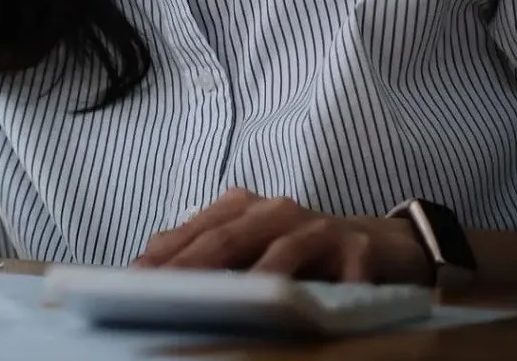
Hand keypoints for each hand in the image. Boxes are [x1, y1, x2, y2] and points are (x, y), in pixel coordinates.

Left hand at [133, 187, 431, 283]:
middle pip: (225, 238)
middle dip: (193, 267)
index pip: (192, 232)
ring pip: (277, 251)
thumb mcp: (249, 244)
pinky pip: (336, 271)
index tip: (134, 280)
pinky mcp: (355, 248)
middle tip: (167, 292)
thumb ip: (204, 248)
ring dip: (253, 278)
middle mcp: (272, 210)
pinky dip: (320, 287)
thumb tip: (146, 266)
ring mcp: (315, 227)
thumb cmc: (301, 250)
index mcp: (239, 208)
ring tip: (228, 301)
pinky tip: (301, 307)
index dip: (163, 256)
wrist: (381, 243)